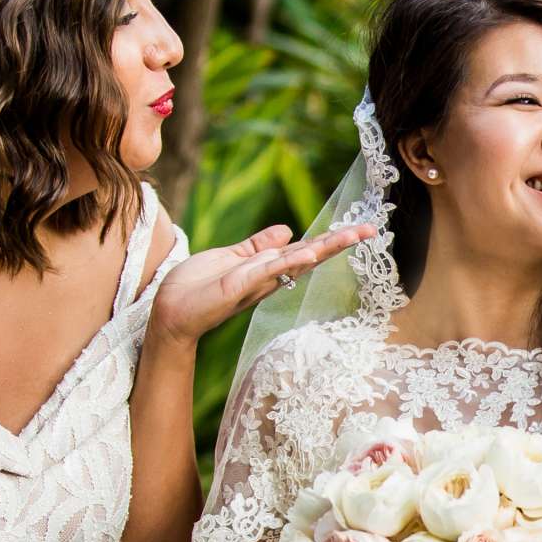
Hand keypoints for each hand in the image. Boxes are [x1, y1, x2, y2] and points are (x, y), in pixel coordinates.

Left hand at [147, 221, 377, 344]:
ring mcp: (255, 283)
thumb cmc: (197, 287)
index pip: (305, 250)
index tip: (361, 228)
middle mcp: (268, 278)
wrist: (170, 313)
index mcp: (268, 269)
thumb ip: (257, 246)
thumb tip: (286, 230)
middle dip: (340, 242)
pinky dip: (286, 263)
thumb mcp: (231, 258)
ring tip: (351, 235)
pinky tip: (307, 253)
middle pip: (310, 256)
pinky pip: (266, 272)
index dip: (332, 238)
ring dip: (323, 248)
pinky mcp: (238, 286)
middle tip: (371, 229)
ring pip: (295, 262)